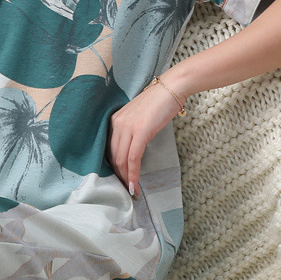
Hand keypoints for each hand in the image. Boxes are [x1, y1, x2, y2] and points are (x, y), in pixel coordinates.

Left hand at [107, 77, 183, 196]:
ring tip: (131, 191)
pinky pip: (133, 158)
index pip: (109, 148)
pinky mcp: (140, 132)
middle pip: (113, 156)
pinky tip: (135, 185)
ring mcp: (127, 127)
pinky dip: (133, 173)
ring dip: (126, 178)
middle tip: (126, 190)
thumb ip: (133, 130)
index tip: (120, 179)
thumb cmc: (159, 103)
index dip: (114, 166)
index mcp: (115, 119)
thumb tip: (133, 150)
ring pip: (121, 159)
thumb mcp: (139, 117)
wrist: (171, 88)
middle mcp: (117, 123)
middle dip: (119, 175)